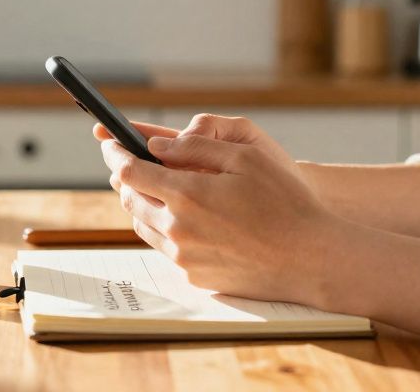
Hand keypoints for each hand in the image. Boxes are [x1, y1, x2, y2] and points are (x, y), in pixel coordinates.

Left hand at [97, 114, 342, 305]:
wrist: (310, 257)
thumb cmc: (285, 201)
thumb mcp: (245, 156)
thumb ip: (196, 147)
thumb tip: (156, 145)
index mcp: (187, 194)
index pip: (131, 171)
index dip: (116, 153)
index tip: (110, 143)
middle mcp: (178, 228)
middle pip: (130, 199)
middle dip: (124, 176)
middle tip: (126, 161)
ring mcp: (185, 256)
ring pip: (143, 225)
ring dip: (140, 203)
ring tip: (150, 187)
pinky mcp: (195, 275)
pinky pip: (165, 247)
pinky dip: (162, 227)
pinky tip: (177, 216)